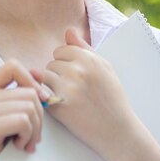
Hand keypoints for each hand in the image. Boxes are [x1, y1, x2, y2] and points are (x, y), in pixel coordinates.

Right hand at [0, 59, 46, 160]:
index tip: (40, 97)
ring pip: (29, 107)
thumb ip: (26, 91)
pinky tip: (18, 144)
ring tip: (24, 141)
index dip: (30, 79)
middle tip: (31, 134)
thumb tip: (39, 72)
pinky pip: (23, 121)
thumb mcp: (17, 112)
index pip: (12, 65)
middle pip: (29, 92)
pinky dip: (27, 136)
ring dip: (34, 129)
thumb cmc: (6, 141)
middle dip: (39, 116)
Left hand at [40, 29, 134, 157]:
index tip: (75, 75)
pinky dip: (47, 98)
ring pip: (44, 76)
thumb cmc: (112, 97)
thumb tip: (68, 30)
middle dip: (58, 74)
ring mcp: (67, 88)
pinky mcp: (59, 106)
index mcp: (89, 58)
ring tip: (67, 96)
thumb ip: (84, 47)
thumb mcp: (104, 67)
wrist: (117, 129)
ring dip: (51, 85)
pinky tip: (61, 105)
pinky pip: (42, 93)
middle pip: (51, 63)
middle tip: (73, 88)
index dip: (65, 63)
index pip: (61, 50)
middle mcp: (77, 70)